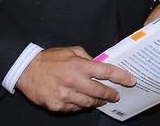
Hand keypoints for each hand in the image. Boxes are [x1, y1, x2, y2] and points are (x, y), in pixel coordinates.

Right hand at [15, 46, 135, 111]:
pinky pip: (74, 108)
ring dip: (97, 102)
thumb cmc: (51, 58)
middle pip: (99, 91)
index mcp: (79, 66)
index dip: (121, 77)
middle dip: (110, 94)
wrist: (27, 70)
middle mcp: (74, 81)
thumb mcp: (71, 51)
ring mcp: (65, 95)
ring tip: (101, 100)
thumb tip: (99, 65)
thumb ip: (87, 58)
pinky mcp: (57, 105)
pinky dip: (81, 105)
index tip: (131, 80)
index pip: (106, 72)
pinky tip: (83, 102)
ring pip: (88, 103)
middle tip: (116, 95)